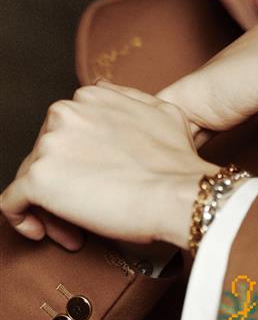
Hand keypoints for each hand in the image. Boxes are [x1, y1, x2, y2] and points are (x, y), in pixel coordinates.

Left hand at [0, 85, 211, 249]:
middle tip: (86, 211)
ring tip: (76, 229)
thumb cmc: (175, 159)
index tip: (92, 181)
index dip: (77, 161)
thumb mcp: (160, 109)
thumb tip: (104, 88)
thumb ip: (125, 97)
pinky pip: (12, 203)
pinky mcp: (38, 180)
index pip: (65, 132)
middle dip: (63, 185)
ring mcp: (49, 145)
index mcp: (89, 97)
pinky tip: (41, 231)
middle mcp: (64, 113)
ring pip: (31, 181)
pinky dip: (22, 219)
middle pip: (46, 156)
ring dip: (50, 206)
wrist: (179, 193)